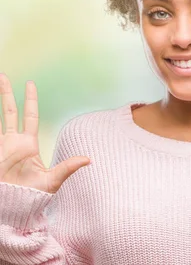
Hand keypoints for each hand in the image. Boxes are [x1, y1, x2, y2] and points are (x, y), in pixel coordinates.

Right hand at [0, 74, 90, 193]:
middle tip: (4, 76)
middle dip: (6, 94)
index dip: (30, 100)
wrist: (14, 206)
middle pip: (9, 111)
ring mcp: (1, 146)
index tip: (29, 84)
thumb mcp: (53, 180)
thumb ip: (68, 167)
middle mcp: (13, 141)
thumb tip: (88, 159)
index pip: (30, 116)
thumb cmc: (33, 195)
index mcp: (28, 144)